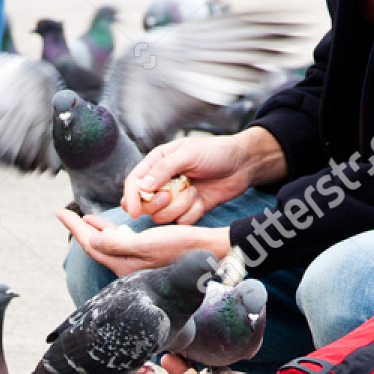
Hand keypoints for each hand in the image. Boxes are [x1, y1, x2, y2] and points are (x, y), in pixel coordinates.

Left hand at [58, 209, 228, 276]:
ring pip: (107, 245)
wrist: (208, 253)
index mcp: (123, 265)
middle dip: (79, 230)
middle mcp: (126, 267)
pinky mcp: (146, 256)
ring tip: (81, 219)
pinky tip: (109, 227)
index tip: (60, 212)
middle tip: (63, 214)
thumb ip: (118, 245)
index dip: (75, 228)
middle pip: (96, 246)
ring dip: (94, 231)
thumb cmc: (180, 247)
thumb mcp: (147, 244)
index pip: (91, 245)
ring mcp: (136, 263)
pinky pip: (121, 244)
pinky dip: (111, 233)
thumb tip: (93, 242)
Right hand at [122, 128, 287, 224]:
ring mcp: (175, 198)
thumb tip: (143, 186)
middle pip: (144, 204)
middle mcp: (162, 182)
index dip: (131, 198)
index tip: (133, 211)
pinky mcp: (188, 211)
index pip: (134, 183)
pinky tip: (202, 199)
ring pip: (162, 216)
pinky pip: (181, 221)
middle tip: (169, 196)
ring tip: (194, 192)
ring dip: (179, 207)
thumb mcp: (188, 154)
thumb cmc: (215, 152)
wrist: (242, 164)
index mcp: (157, 164)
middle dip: (156, 204)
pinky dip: (192, 212)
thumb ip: (164, 169)